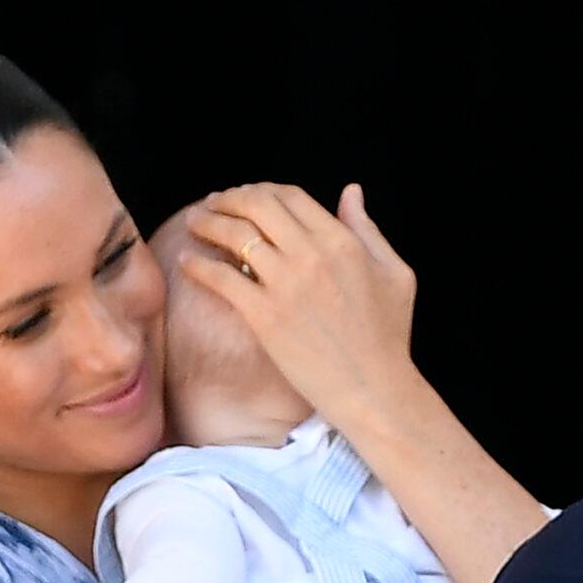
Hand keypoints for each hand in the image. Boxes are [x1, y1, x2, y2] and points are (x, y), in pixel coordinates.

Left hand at [180, 182, 416, 431]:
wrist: (375, 392)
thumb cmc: (389, 338)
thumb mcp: (395, 275)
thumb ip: (369, 230)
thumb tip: (350, 192)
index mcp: (342, 241)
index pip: (290, 196)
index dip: (262, 190)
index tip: (248, 198)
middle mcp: (311, 255)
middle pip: (256, 205)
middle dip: (229, 199)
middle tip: (212, 205)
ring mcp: (286, 285)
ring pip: (234, 234)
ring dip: (207, 223)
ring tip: (194, 225)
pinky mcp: (265, 316)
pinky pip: (221, 278)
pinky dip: (198, 265)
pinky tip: (187, 262)